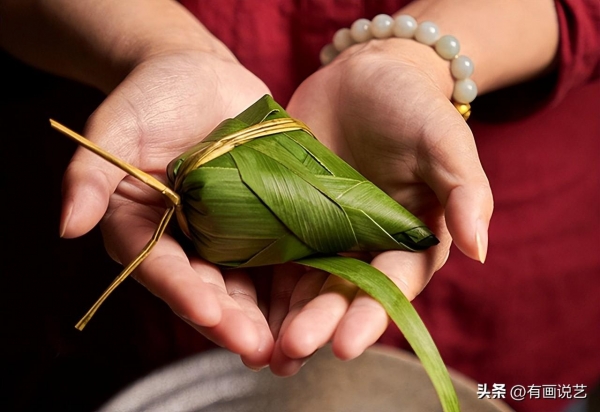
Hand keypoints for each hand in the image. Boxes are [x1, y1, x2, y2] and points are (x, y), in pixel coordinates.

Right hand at [61, 48, 276, 366]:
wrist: (203, 78)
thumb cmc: (152, 96)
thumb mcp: (115, 125)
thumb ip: (91, 173)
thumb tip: (68, 225)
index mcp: (146, 229)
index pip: (162, 268)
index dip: (183, 292)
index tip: (207, 311)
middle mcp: (189, 242)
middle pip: (211, 289)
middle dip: (234, 321)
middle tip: (260, 349)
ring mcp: (232, 236)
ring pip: (251, 285)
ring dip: (271, 317)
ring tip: (294, 346)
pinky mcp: (268, 222)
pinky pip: (285, 255)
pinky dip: (301, 282)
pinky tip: (323, 302)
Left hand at [268, 38, 492, 374]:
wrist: (362, 78)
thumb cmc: (412, 105)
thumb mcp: (443, 139)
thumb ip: (464, 190)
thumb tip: (479, 249)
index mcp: (408, 239)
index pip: (391, 285)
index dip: (369, 315)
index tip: (344, 344)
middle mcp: (365, 246)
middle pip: (341, 293)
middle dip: (318, 323)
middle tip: (292, 349)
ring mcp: (323, 234)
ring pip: (303, 284)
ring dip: (284, 317)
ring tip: (261, 350)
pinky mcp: (288, 216)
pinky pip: (272, 252)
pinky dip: (259, 281)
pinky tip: (237, 306)